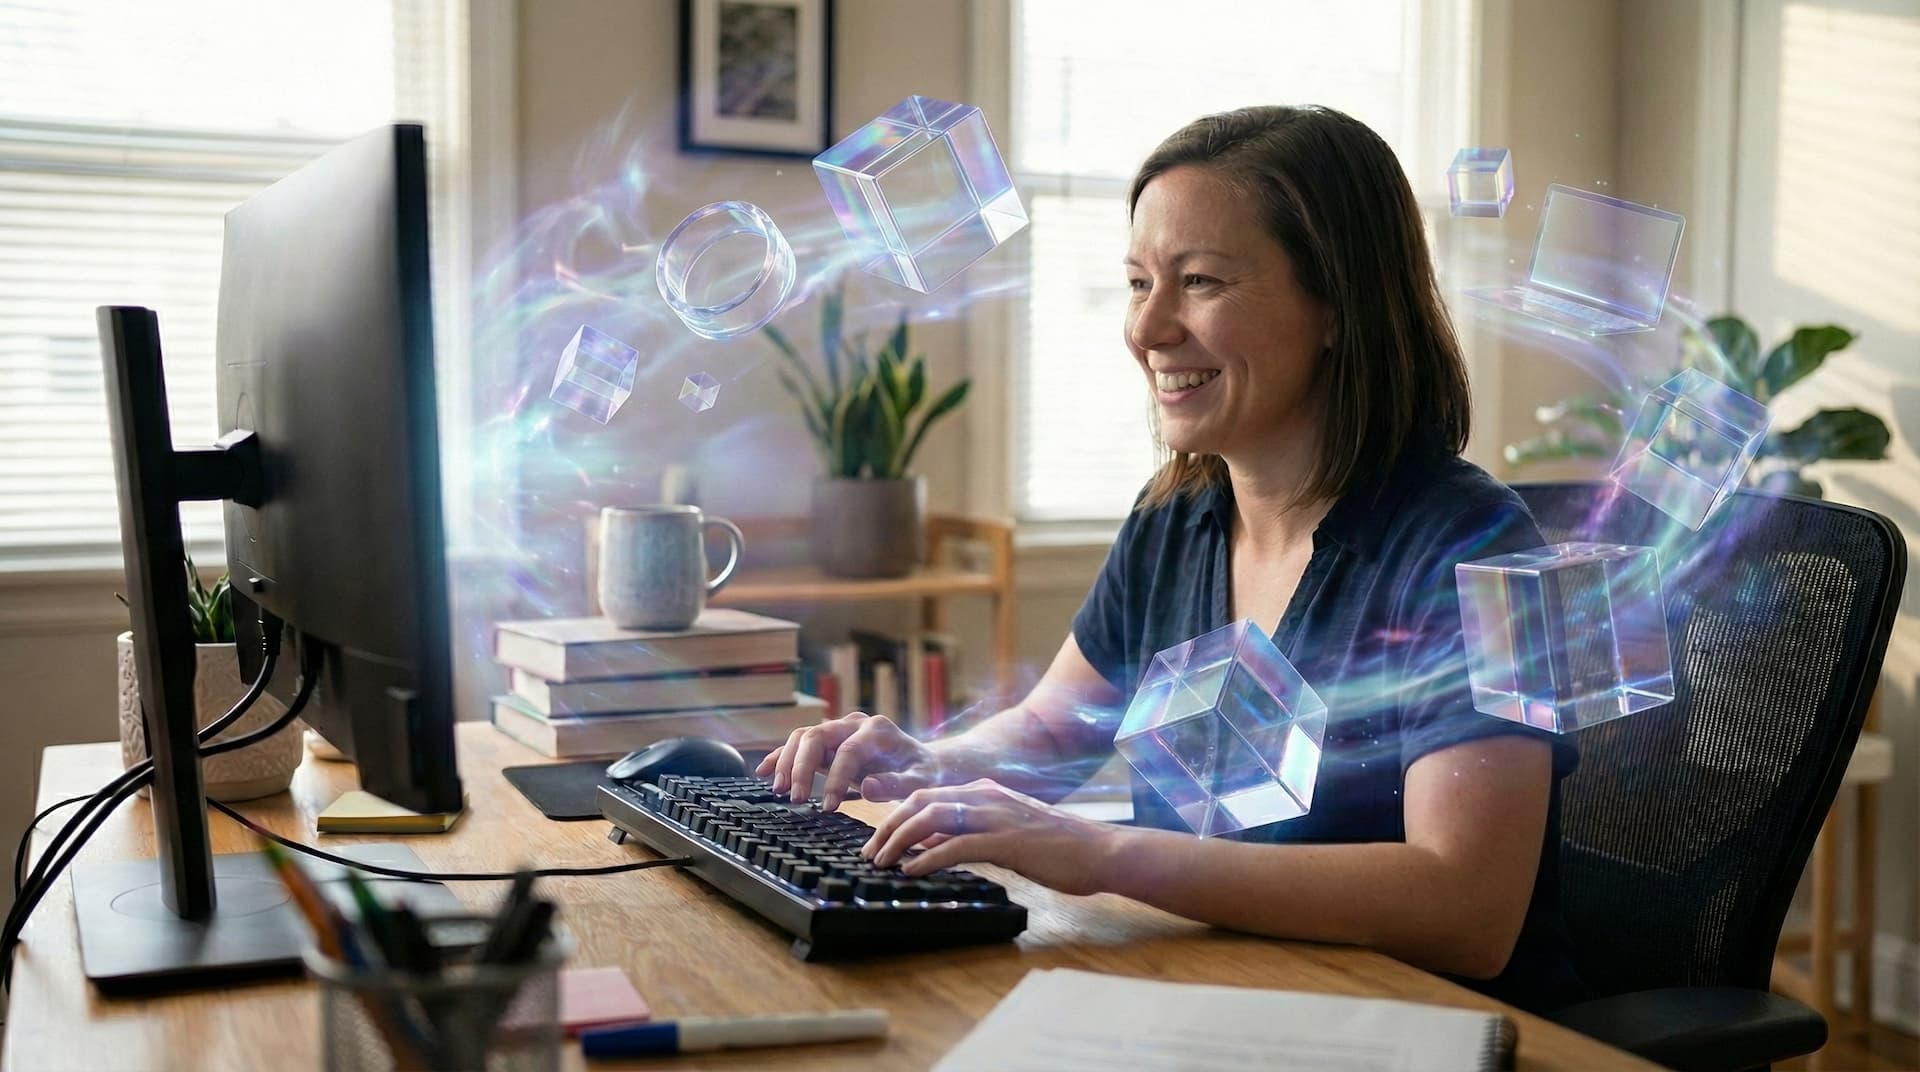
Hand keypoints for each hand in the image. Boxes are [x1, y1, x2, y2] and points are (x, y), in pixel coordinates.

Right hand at [754, 712, 940, 809]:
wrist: (921, 762)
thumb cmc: (921, 773)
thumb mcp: (920, 781)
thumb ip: (896, 784)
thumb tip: (868, 788)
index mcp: (878, 730)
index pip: (849, 750)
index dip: (836, 779)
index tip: (829, 807)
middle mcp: (854, 723)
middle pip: (817, 736)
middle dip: (803, 767)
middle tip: (798, 799)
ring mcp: (839, 730)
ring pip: (803, 736)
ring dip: (788, 762)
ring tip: (781, 791)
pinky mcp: (828, 741)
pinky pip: (799, 744)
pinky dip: (781, 756)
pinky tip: (763, 773)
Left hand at [859, 780, 1123, 896]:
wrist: (1099, 851)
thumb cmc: (1057, 849)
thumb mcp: (1005, 835)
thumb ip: (969, 835)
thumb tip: (931, 847)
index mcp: (985, 792)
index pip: (926, 795)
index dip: (895, 815)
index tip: (877, 839)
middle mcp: (986, 796)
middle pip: (920, 801)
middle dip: (887, 825)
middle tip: (869, 853)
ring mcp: (996, 815)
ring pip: (931, 818)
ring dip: (899, 840)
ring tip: (881, 863)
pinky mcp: (1006, 840)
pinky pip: (956, 844)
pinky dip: (927, 857)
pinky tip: (910, 871)